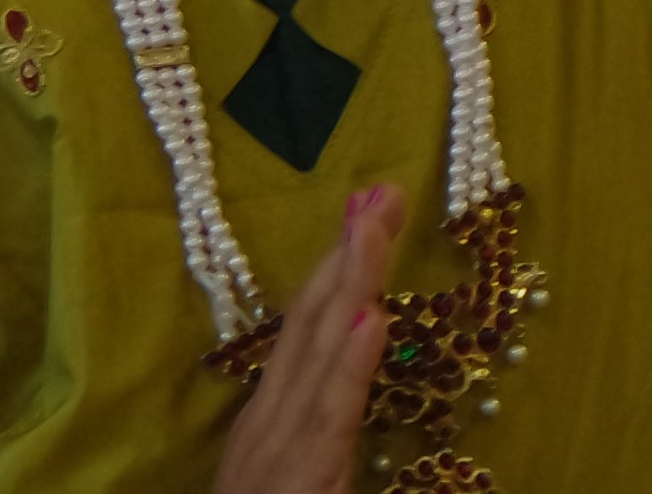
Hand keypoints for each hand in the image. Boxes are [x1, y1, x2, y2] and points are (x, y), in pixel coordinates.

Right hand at [209, 181, 395, 493]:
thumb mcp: (296, 477)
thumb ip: (320, 428)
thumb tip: (356, 359)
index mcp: (269, 423)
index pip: (306, 331)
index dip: (336, 267)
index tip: (367, 208)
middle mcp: (267, 427)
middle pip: (311, 326)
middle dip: (348, 254)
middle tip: (384, 187)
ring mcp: (277, 454)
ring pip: (320, 357)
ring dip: (352, 285)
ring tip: (377, 223)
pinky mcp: (298, 483)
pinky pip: (328, 421)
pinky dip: (349, 368)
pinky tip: (372, 320)